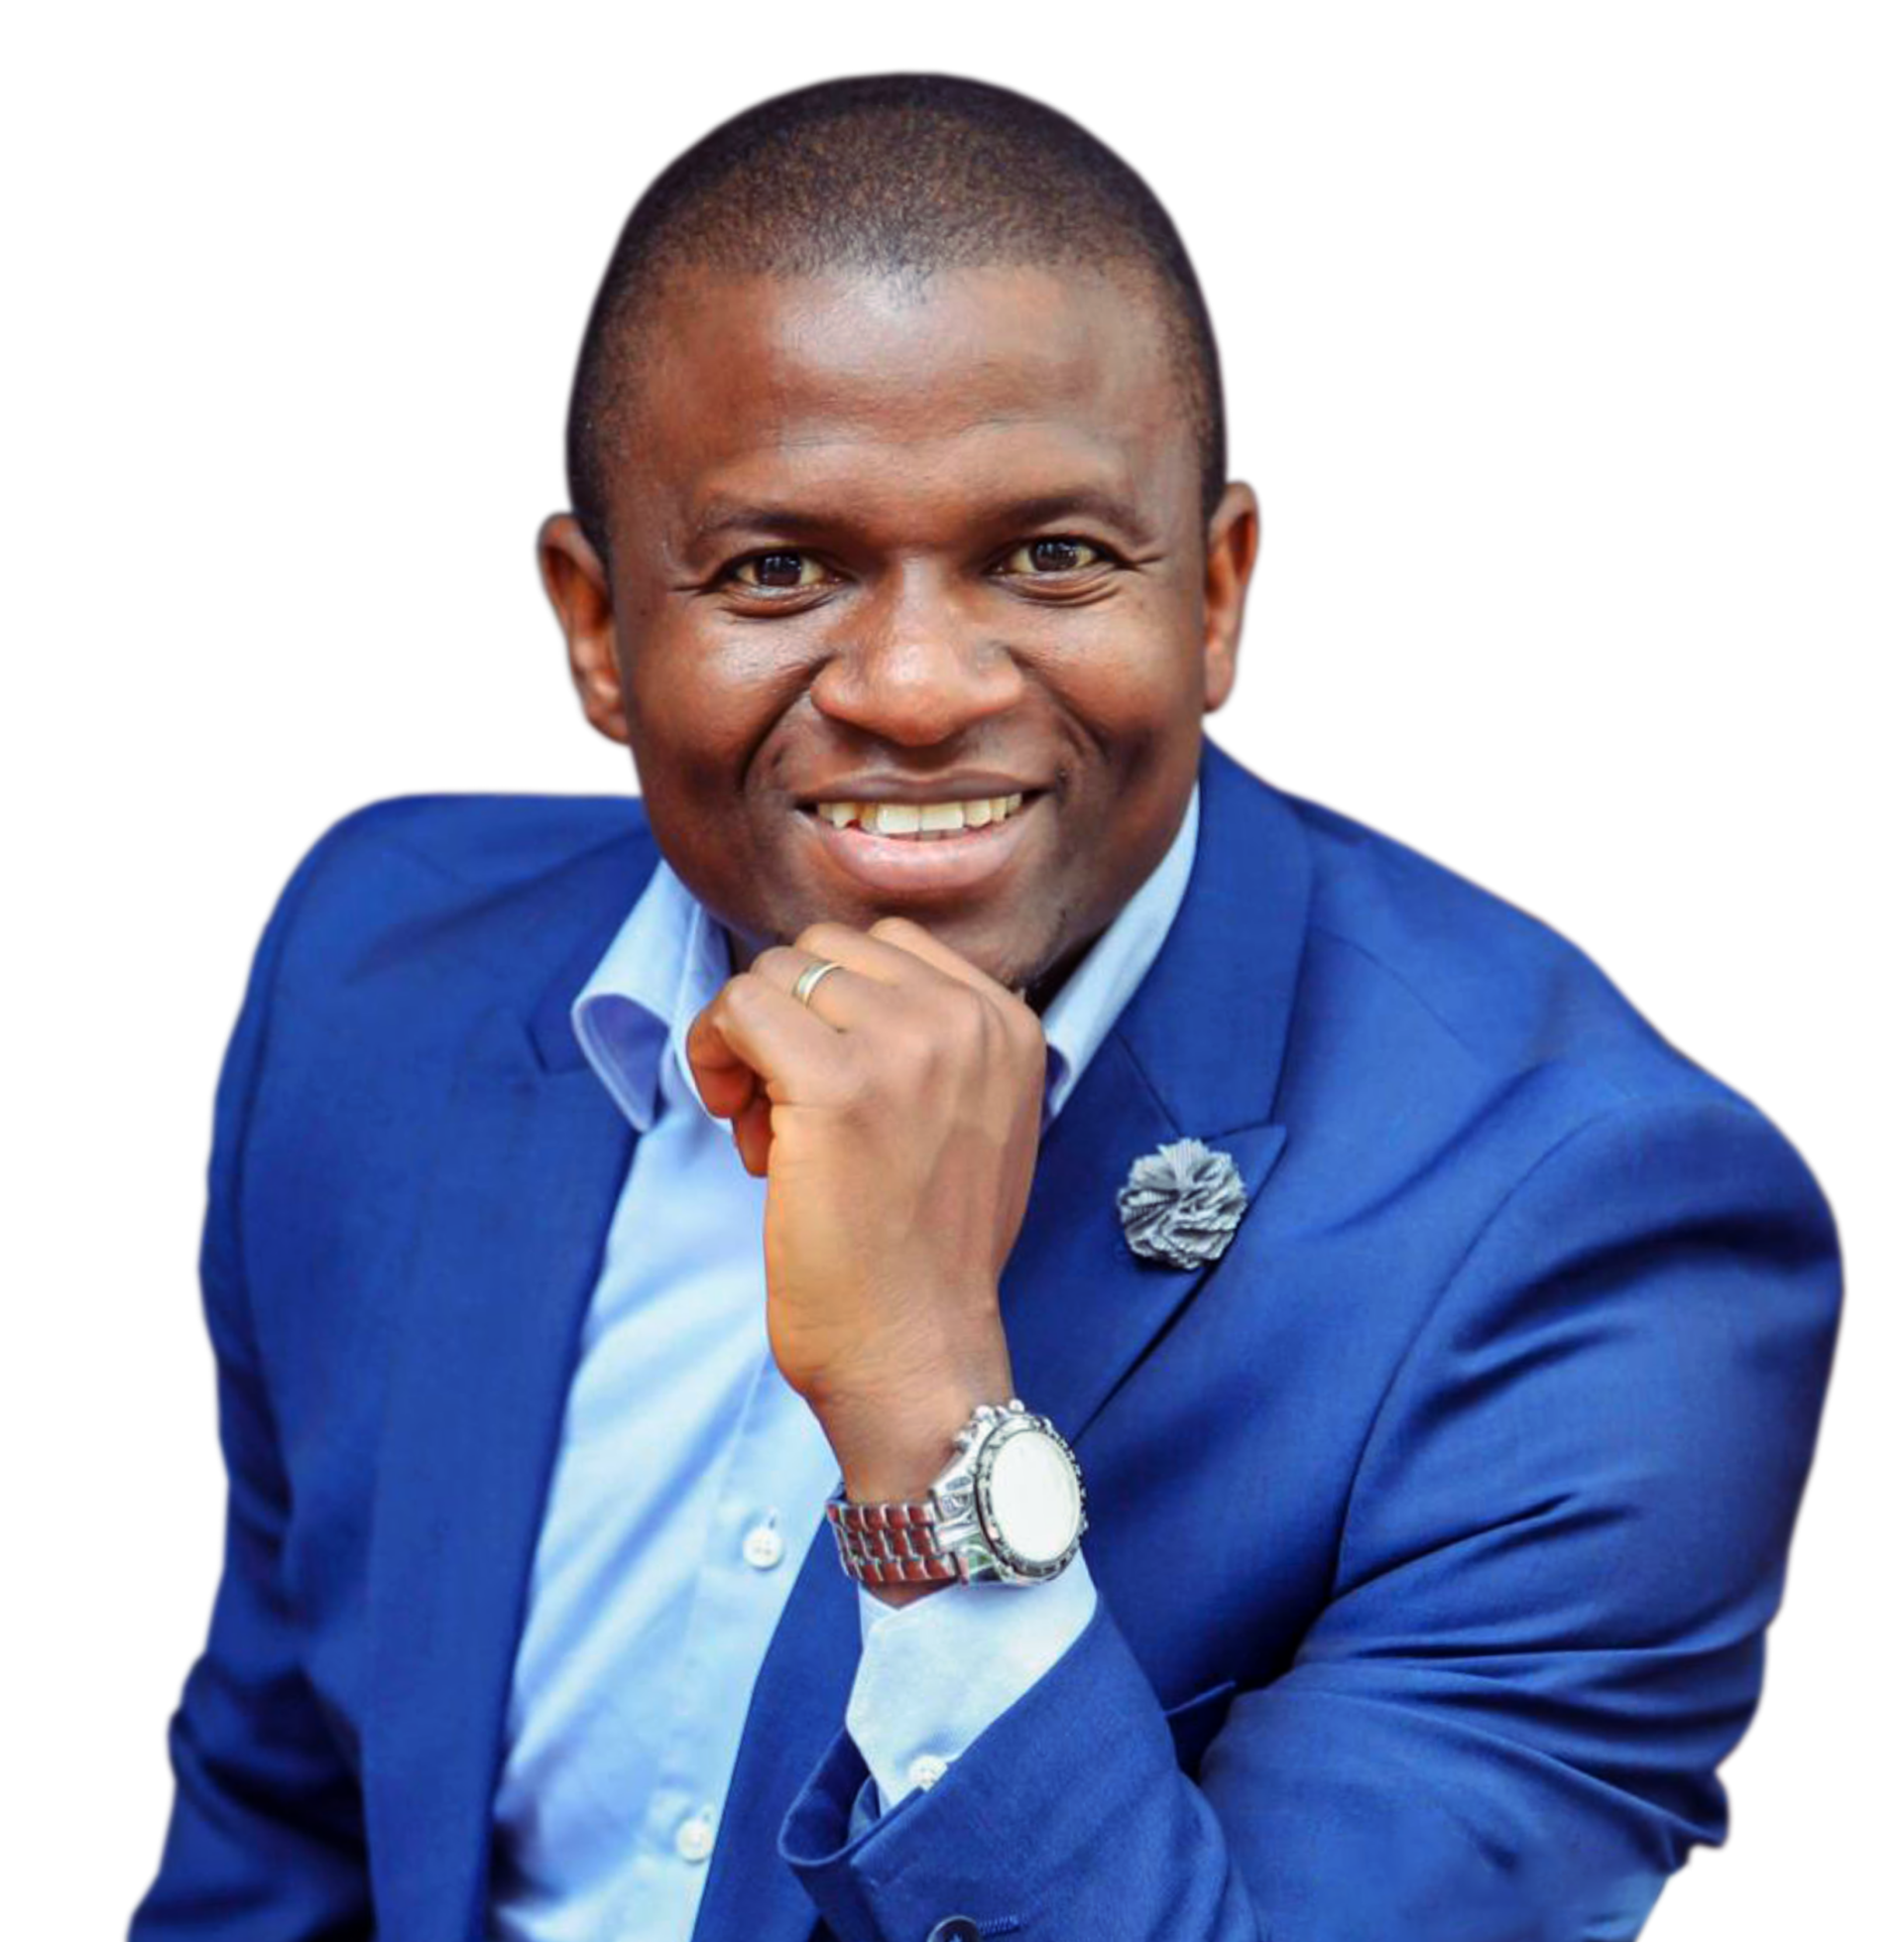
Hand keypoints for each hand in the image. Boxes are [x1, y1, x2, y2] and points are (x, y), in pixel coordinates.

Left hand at [685, 915, 1045, 1513]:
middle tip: (784, 1110)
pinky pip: (740, 1008)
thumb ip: (933, 1044)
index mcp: (1009, 1024)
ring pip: (775, 973)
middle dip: (788, 1018)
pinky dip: (714, 1051)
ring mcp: (905, 1047)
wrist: (918, 1354)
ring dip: (749, 1043)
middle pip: (825, 950)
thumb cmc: (927, 1254)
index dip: (833, 1006)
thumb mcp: (974, 1119)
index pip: (888, 946)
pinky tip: (735, 1121)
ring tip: (768, 1131)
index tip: (827, 1083)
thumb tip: (830, 985)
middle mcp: (967, 1020)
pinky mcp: (835, 1085)